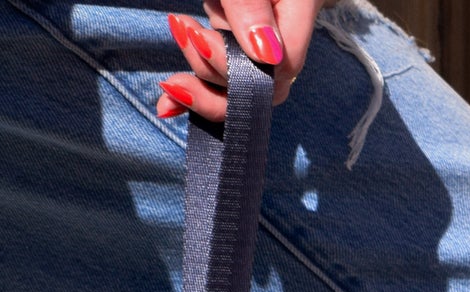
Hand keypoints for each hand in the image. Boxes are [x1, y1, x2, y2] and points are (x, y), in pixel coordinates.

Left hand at [158, 1, 322, 119]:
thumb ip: (250, 4)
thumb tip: (267, 55)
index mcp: (300, 3)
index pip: (283, 64)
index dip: (242, 72)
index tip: (195, 39)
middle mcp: (286, 24)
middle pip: (265, 83)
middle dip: (218, 80)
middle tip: (181, 51)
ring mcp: (263, 29)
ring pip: (244, 81)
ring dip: (203, 81)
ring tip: (175, 52)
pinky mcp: (238, 29)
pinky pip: (225, 70)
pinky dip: (198, 85)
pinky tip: (169, 103)